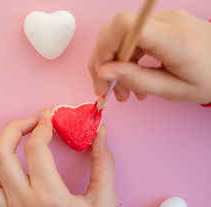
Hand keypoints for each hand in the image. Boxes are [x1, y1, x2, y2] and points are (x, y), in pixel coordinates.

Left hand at [0, 110, 116, 206]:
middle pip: (1, 155)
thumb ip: (103, 162)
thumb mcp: (104, 198)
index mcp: (50, 196)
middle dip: (13, 130)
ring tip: (14, 158)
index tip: (48, 117)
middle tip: (28, 125)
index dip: (43, 125)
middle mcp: (24, 204)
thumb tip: (100, 132)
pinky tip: (4, 185)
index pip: (36, 148)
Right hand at [89, 9, 210, 103]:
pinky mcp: (161, 23)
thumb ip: (137, 79)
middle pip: (114, 31)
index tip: (103, 74)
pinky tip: (131, 77)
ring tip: (123, 91)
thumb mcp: (173, 90)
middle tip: (106, 90)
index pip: (124, 26)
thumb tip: (103, 72)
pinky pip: (131, 37)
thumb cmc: (209, 79)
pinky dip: (124, 58)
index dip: (104, 47)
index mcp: (172, 38)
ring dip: (112, 63)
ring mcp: (163, 19)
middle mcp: (165, 21)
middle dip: (102, 62)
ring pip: (119, 35)